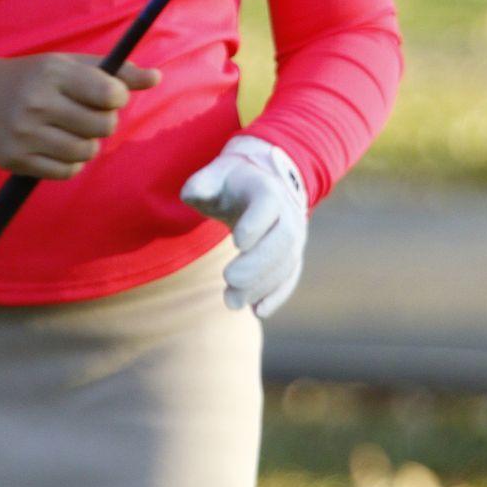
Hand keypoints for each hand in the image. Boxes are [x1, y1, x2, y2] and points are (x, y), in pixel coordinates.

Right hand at [0, 52, 160, 178]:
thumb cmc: (37, 77)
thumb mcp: (71, 65)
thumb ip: (116, 72)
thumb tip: (157, 78)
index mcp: (53, 73)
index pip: (109, 93)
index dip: (117, 97)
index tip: (109, 95)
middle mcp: (37, 103)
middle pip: (103, 127)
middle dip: (104, 121)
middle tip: (88, 113)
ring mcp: (24, 134)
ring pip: (87, 152)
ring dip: (88, 144)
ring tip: (73, 129)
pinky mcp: (16, 160)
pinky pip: (67, 172)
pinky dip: (72, 162)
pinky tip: (58, 145)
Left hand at [179, 134, 308, 318]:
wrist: (261, 183)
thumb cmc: (231, 182)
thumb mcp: (215, 175)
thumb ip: (202, 183)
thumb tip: (192, 194)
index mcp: (266, 188)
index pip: (269, 203)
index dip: (256, 224)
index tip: (236, 243)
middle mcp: (287, 212)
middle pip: (284, 238)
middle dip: (258, 263)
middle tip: (228, 279)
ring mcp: (294, 235)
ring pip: (287, 262)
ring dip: (262, 285)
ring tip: (231, 300)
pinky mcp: (293, 255)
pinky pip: (291, 277)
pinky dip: (277, 296)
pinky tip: (258, 311)